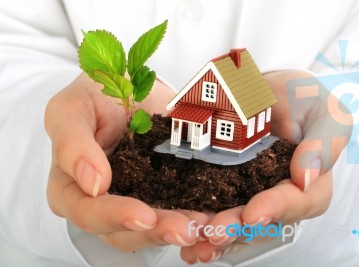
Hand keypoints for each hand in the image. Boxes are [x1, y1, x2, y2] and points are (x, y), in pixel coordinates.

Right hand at [45, 73, 207, 251]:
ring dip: (178, 229)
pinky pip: (179, 210)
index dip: (113, 217)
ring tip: (203, 225)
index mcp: (72, 186)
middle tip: (184, 229)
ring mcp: (137, 199)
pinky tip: (213, 216)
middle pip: (123, 231)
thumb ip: (72, 143)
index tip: (142, 216)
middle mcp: (104, 201)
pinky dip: (196, 216)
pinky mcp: (164, 192)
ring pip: (153, 229)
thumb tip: (93, 183)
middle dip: (155, 232)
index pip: (86, 211)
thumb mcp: (72, 109)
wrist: (128, 88)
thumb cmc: (93, 97)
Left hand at [180, 70, 351, 263]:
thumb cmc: (304, 99)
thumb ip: (325, 142)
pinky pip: (209, 204)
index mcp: (308, 183)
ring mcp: (247, 191)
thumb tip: (307, 176)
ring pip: (232, 220)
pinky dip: (197, 219)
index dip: (276, 210)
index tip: (254, 214)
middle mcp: (276, 194)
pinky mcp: (221, 183)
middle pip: (260, 220)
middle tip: (214, 233)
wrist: (264, 87)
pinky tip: (181, 234)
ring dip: (212, 235)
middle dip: (236, 228)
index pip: (297, 202)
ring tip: (192, 245)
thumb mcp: (326, 113)